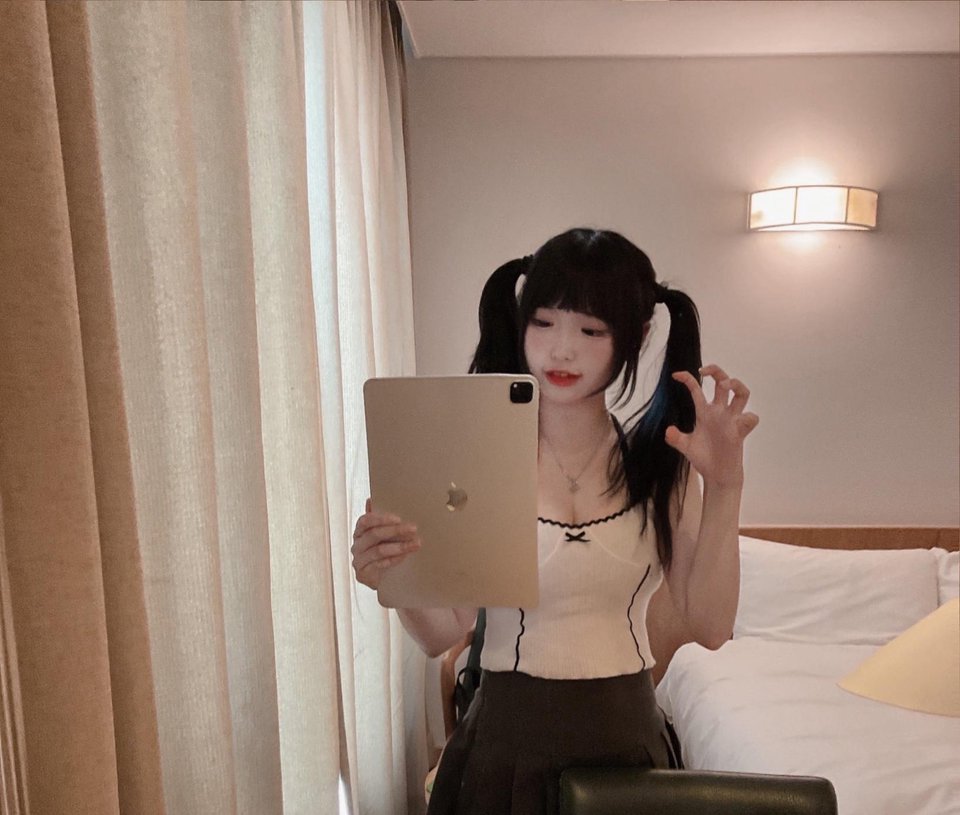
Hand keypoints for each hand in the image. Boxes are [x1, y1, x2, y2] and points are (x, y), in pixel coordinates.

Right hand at [351, 498, 421, 589]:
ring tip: (416, 543)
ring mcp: (358, 559)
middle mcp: (357, 544)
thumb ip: (377, 518)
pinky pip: (379, 564)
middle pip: (374, 534)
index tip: (399, 518)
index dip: (381, 518)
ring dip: (399, 546)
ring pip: (379, 550)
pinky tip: (405, 556)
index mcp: (359, 531)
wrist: (381, 579)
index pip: (365, 521)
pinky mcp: (363, 573)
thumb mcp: (382, 534)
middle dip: (395, 531)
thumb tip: (370, 499)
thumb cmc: (382, 551)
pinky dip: (394, 559)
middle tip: (413, 528)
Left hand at [666, 364, 758, 488]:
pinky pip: (750, 418)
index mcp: (704, 412)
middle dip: (716, 371)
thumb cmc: (704, 458)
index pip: (697, 389)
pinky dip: (747, 417)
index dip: (688, 379)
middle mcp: (719, 412)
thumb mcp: (686, 446)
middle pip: (723, 383)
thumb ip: (676, 438)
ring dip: (736, 385)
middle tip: (705, 370)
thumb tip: (668, 431)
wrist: (715, 476)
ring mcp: (731, 420)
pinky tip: (739, 421)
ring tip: (726, 385)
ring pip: (741, 394)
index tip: (676, 375)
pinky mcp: (740, 432)